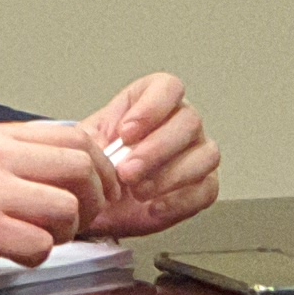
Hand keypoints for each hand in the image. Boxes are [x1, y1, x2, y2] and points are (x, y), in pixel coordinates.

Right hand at [0, 120, 111, 262]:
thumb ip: (18, 162)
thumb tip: (70, 177)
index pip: (77, 137)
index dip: (101, 168)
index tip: (101, 192)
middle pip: (82, 168)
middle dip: (93, 202)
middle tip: (79, 222)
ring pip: (67, 208)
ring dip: (64, 233)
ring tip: (39, 240)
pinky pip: (39, 244)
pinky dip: (35, 257)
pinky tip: (12, 255)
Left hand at [76, 73, 219, 239]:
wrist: (103, 202)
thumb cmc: (100, 164)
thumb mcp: (87, 146)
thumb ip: (92, 139)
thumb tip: (101, 143)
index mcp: (155, 100)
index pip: (168, 87)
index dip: (151, 108)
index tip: (125, 133)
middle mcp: (183, 121)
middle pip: (189, 122)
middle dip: (156, 149)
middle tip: (126, 171)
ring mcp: (199, 153)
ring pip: (205, 155)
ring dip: (169, 176)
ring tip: (137, 191)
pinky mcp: (205, 186)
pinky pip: (206, 189)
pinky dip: (179, 201)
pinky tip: (153, 207)